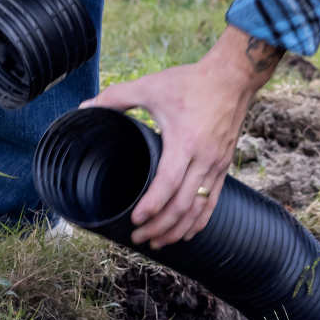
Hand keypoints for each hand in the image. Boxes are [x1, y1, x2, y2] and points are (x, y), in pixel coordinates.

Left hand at [81, 26, 284, 247]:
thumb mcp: (151, 86)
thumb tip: (86, 108)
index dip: (152, 205)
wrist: (232, 77)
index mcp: (185, 141)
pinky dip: (200, 221)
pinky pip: (214, 200)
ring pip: (200, 208)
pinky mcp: (224, 165)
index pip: (168, 183)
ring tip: (159, 242)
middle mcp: (204, 157)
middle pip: (184, 204)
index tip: (136, 219)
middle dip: (161, 226)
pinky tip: (187, 233)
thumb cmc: (191, 82)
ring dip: (179, 229)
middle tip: (140, 237)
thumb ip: (117, 96)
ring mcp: (217, 164)